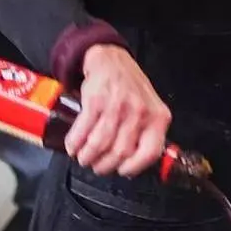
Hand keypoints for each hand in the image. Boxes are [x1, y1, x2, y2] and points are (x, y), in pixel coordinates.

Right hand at [64, 44, 170, 176]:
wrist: (110, 59)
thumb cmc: (130, 87)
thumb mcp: (151, 108)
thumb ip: (148, 134)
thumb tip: (136, 164)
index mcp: (157, 117)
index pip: (150, 153)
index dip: (133, 167)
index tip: (122, 171)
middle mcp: (139, 112)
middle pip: (121, 152)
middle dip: (104, 165)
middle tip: (97, 166)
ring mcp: (117, 106)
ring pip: (100, 144)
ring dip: (88, 156)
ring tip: (84, 157)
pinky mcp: (96, 101)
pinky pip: (83, 130)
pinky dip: (75, 143)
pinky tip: (73, 146)